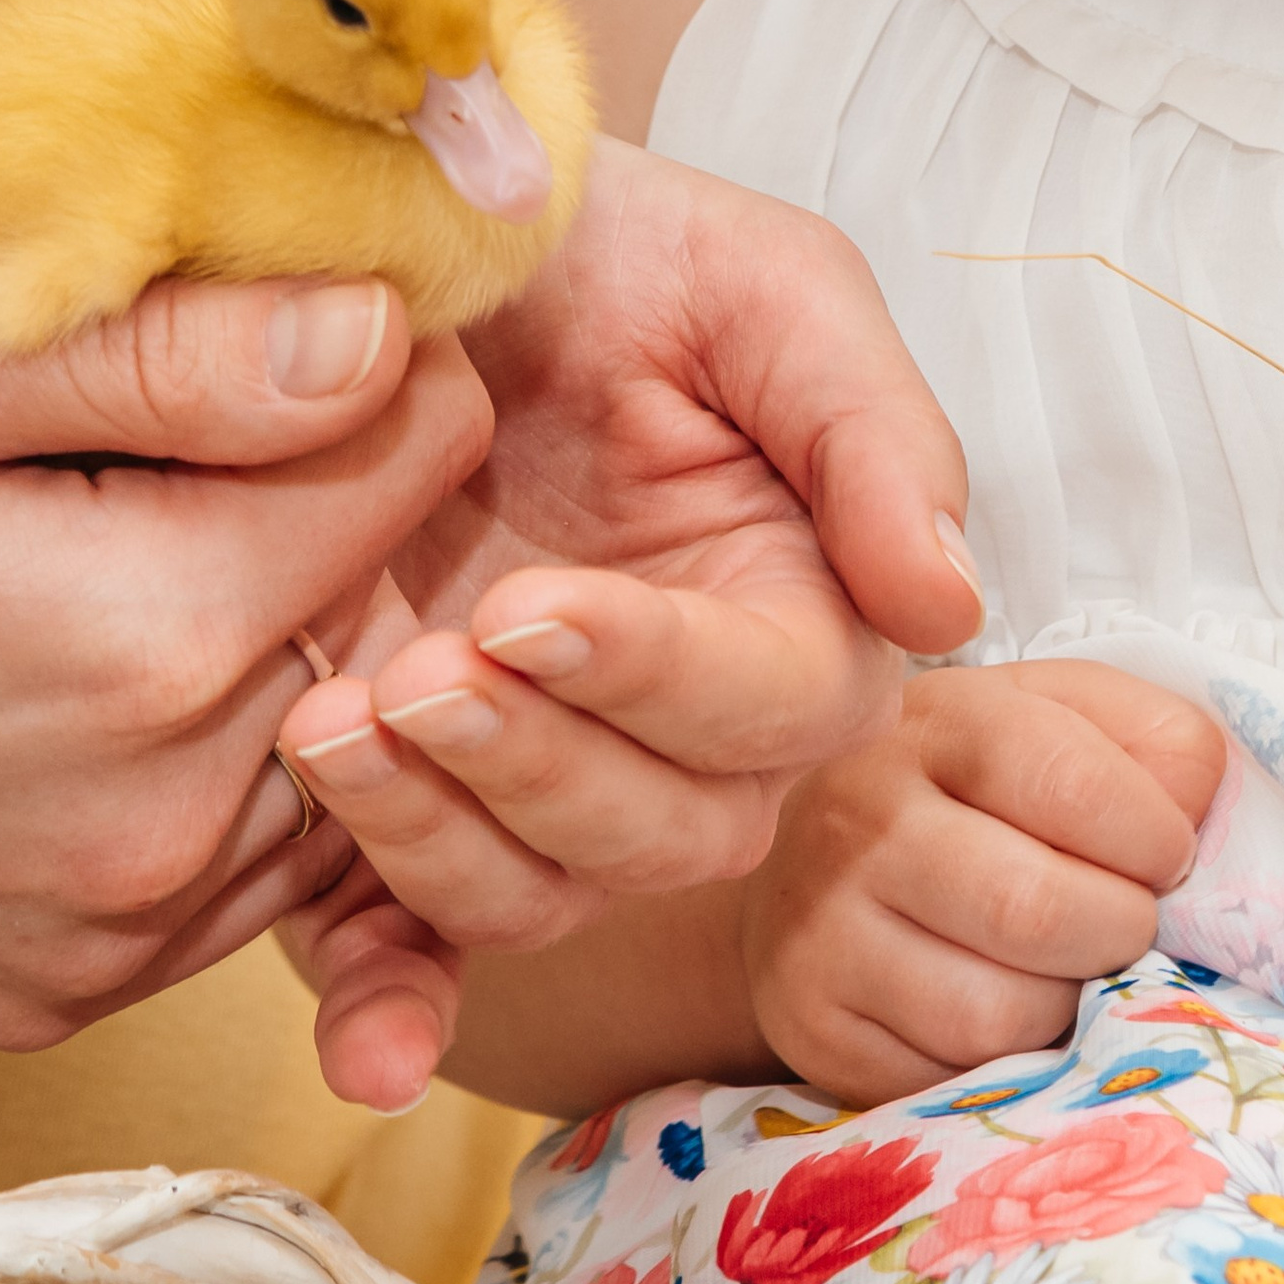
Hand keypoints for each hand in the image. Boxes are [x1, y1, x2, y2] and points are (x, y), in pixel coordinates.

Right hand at [0, 253, 485, 1042]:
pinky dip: (202, 741)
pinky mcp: (53, 987)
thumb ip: (156, 350)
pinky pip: (235, 847)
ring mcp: (103, 933)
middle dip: (321, 481)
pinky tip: (73, 648)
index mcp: (137, 642)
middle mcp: (152, 826)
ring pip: (329, 721)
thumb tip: (374, 333)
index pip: (420, 451)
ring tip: (106, 521)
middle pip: (386, 591)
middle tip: (158, 406)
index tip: (248, 308)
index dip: (361, 347)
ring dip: (269, 615)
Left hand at [277, 141, 982, 1096]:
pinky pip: (420, 952)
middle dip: (538, 766)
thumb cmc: (608, 248)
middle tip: (420, 669)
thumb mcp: (759, 282)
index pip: (773, 704)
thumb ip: (870, 425)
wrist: (410, 244)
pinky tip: (363, 1039)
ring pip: (540, 897)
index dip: (658, 676)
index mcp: (795, 608)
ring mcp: (545, 776)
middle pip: (664, 832)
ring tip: (333, 717)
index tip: (530, 608)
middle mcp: (680, 724)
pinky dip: (394, 1010)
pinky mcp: (420, 811)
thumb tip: (950, 601)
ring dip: (439, 841)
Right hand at [740, 659, 1224, 1109]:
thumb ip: (1151, 739)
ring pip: (994, 1015)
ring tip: (1064, 970)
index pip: (1072, 783)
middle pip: (1035, 911)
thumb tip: (1203, 804)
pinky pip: (946, 1082)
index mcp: (940, 719)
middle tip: (1125, 926)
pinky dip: (1004, 1066)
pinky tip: (1003, 1011)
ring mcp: (825, 926)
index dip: (1153, 837)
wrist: (815, 862)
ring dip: (1066, 1011)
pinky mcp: (815, 1028)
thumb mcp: (1062, 720)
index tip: (1167, 855)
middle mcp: (863, 814)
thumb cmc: (975, 787)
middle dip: (1119, 935)